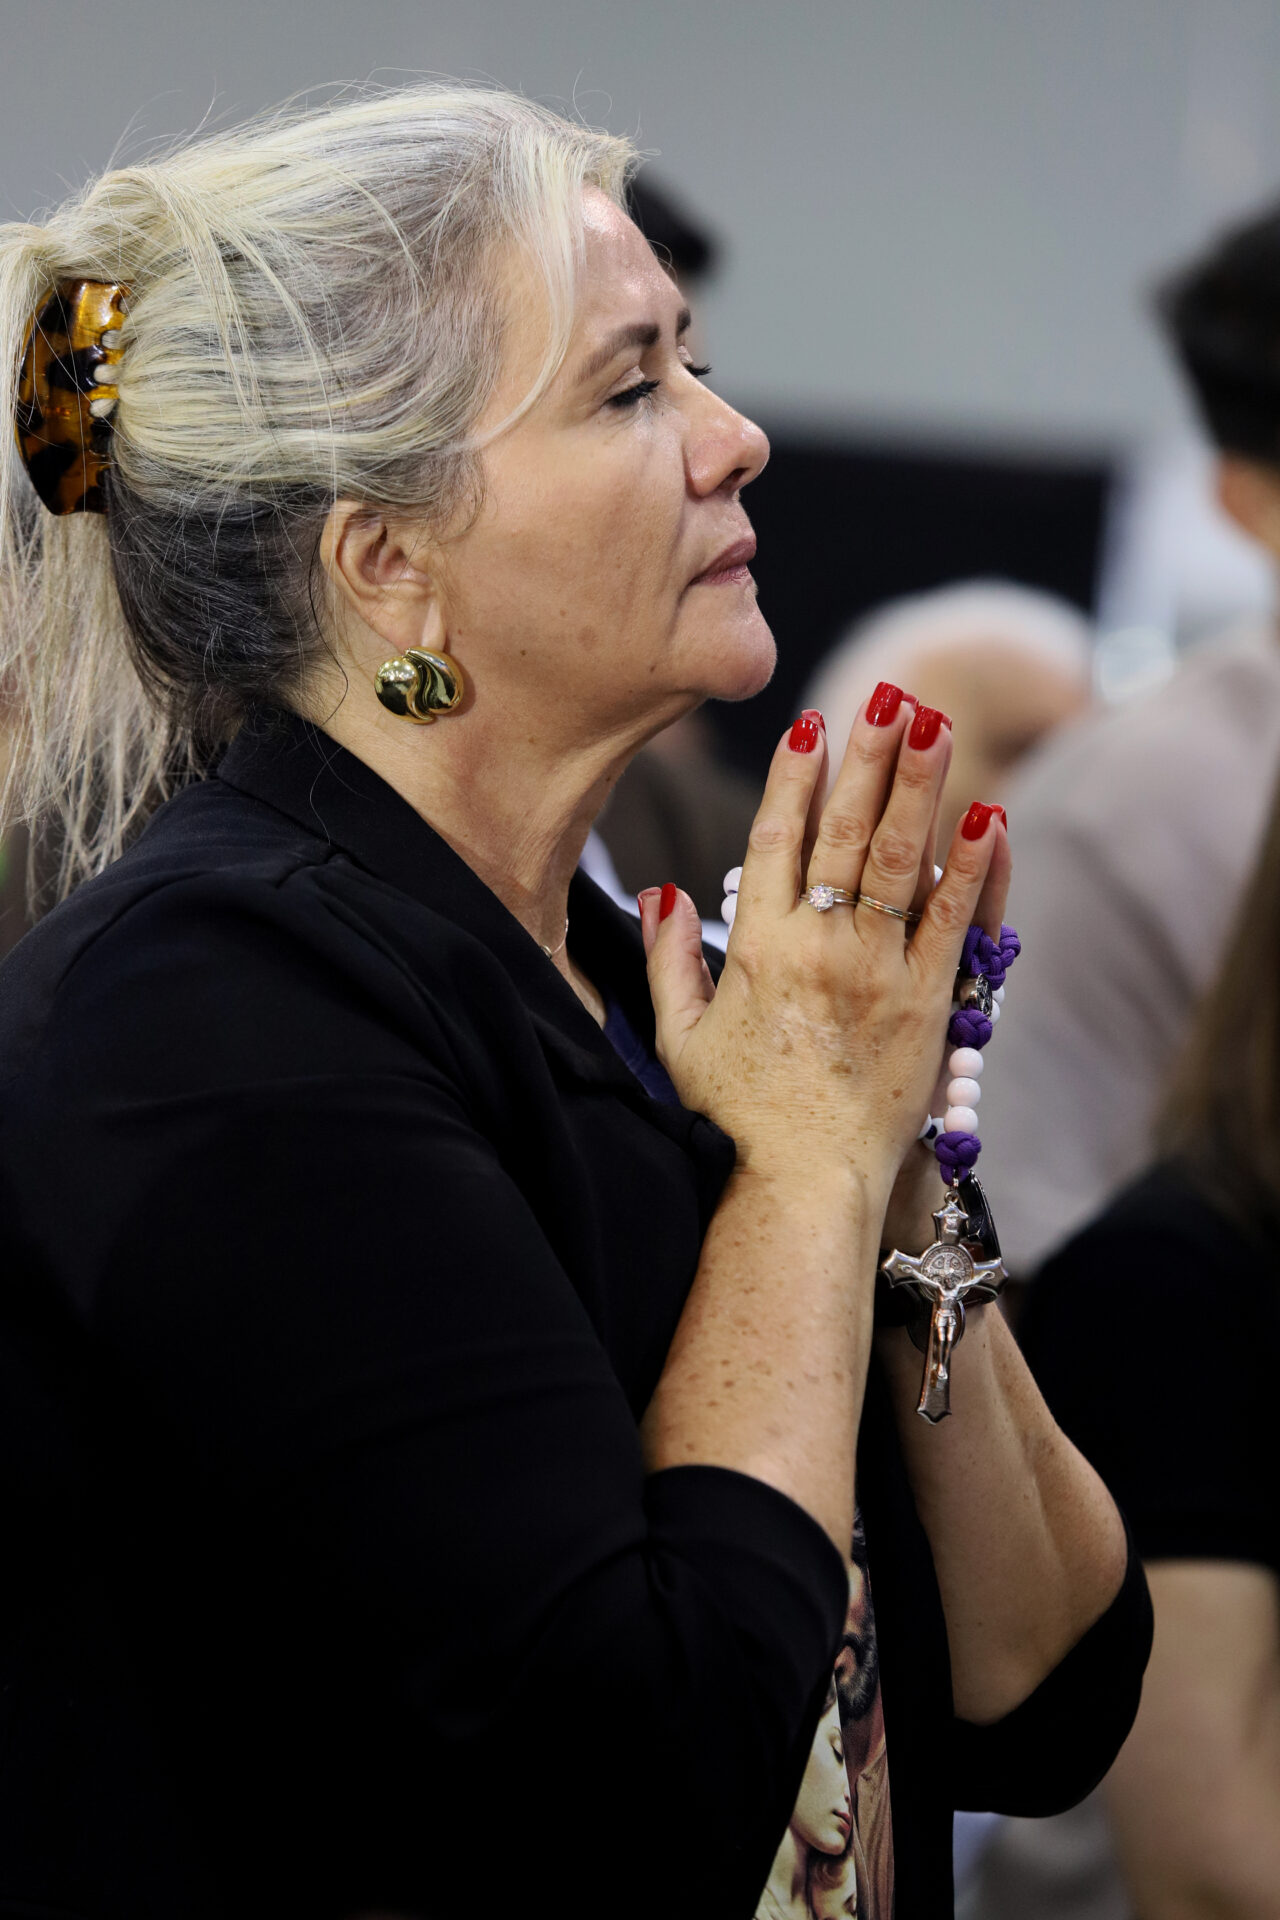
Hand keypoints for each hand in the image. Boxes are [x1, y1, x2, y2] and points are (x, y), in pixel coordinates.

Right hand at [638, 693, 1009, 1188]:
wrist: (800, 1185)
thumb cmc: (734, 1120)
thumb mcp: (680, 1039)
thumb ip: (669, 960)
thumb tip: (663, 891)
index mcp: (756, 947)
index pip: (776, 840)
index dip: (794, 778)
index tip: (812, 726)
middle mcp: (819, 947)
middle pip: (847, 831)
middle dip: (870, 755)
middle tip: (890, 693)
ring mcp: (878, 971)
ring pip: (903, 860)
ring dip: (920, 786)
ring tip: (936, 724)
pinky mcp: (929, 1005)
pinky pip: (954, 922)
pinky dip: (973, 869)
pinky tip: (988, 817)